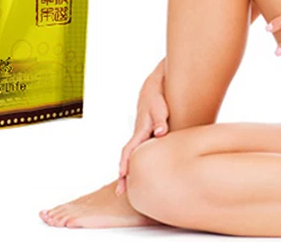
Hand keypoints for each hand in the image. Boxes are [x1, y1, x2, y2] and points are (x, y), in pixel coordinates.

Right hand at [116, 58, 168, 195]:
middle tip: (120, 192)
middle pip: (127, 157)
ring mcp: (142, 136)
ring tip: (129, 188)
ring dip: (129, 170)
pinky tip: (142, 172)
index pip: (128, 150)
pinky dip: (137, 163)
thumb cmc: (156, 97)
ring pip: (133, 156)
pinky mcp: (147, 136)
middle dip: (123, 174)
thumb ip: (160, 120)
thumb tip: (160, 132)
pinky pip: (139, 152)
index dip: (125, 164)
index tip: (122, 177)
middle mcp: (138, 135)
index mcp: (140, 131)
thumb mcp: (159, 107)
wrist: (154, 87)